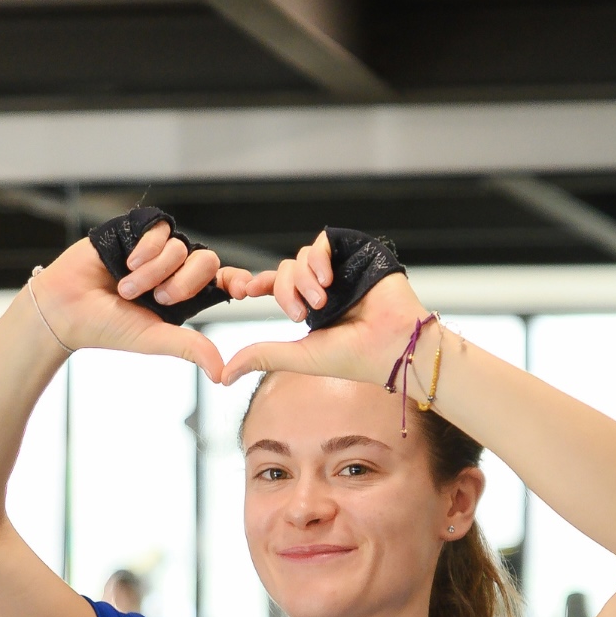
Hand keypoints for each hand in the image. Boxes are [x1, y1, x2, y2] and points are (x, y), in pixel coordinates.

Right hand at [29, 223, 257, 381]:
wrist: (67, 307)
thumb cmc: (107, 328)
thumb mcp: (154, 339)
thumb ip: (190, 347)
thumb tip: (222, 374)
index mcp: (183, 296)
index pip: (222, 281)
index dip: (238, 280)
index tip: (246, 288)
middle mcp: (173, 270)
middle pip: (206, 261)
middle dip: (183, 283)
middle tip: (156, 298)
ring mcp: (157, 250)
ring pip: (181, 247)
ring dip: (153, 271)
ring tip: (126, 287)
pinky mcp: (138, 230)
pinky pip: (161, 228)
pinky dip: (145, 249)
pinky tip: (123, 263)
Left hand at [218, 231, 431, 385]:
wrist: (393, 345)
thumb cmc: (352, 357)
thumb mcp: (298, 356)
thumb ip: (262, 356)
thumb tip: (222, 375)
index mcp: (311, 307)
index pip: (276, 286)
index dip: (258, 284)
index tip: (243, 291)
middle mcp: (325, 286)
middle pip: (286, 269)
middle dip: (285, 290)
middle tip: (300, 313)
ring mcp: (341, 268)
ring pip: (301, 256)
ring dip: (303, 278)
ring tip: (321, 301)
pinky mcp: (355, 252)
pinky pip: (322, 241)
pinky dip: (317, 258)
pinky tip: (327, 280)